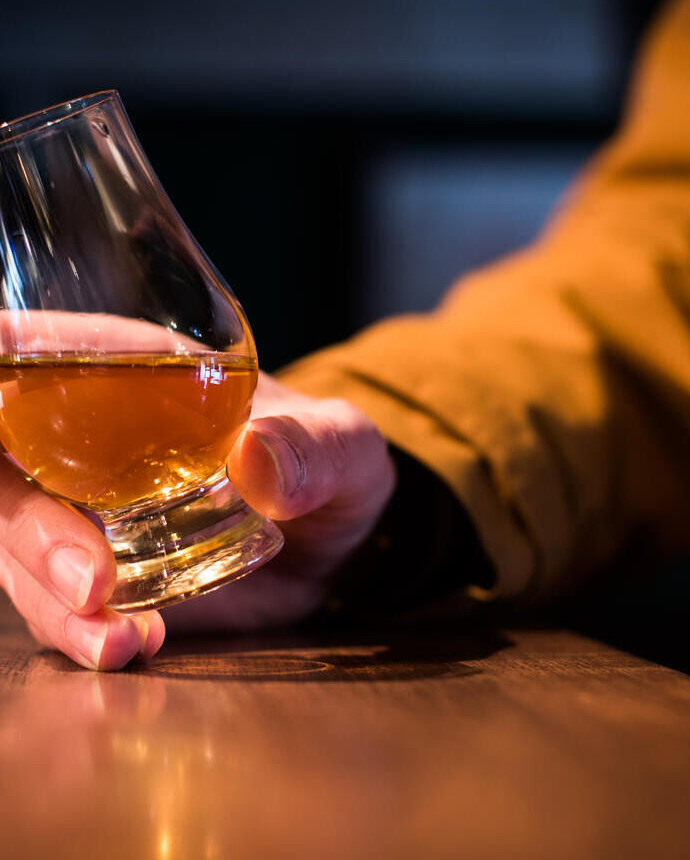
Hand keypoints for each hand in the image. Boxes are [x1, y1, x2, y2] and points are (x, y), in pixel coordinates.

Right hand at [0, 371, 394, 664]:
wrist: (333, 534)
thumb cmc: (327, 459)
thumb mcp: (345, 444)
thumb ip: (316, 445)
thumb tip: (257, 459)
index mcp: (131, 375)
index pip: (29, 355)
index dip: (1, 364)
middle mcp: (89, 443)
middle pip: (7, 472)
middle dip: (25, 528)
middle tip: (91, 585)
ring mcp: (86, 512)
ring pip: (16, 549)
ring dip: (50, 601)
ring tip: (121, 640)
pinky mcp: (102, 573)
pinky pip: (58, 604)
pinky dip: (80, 633)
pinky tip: (134, 646)